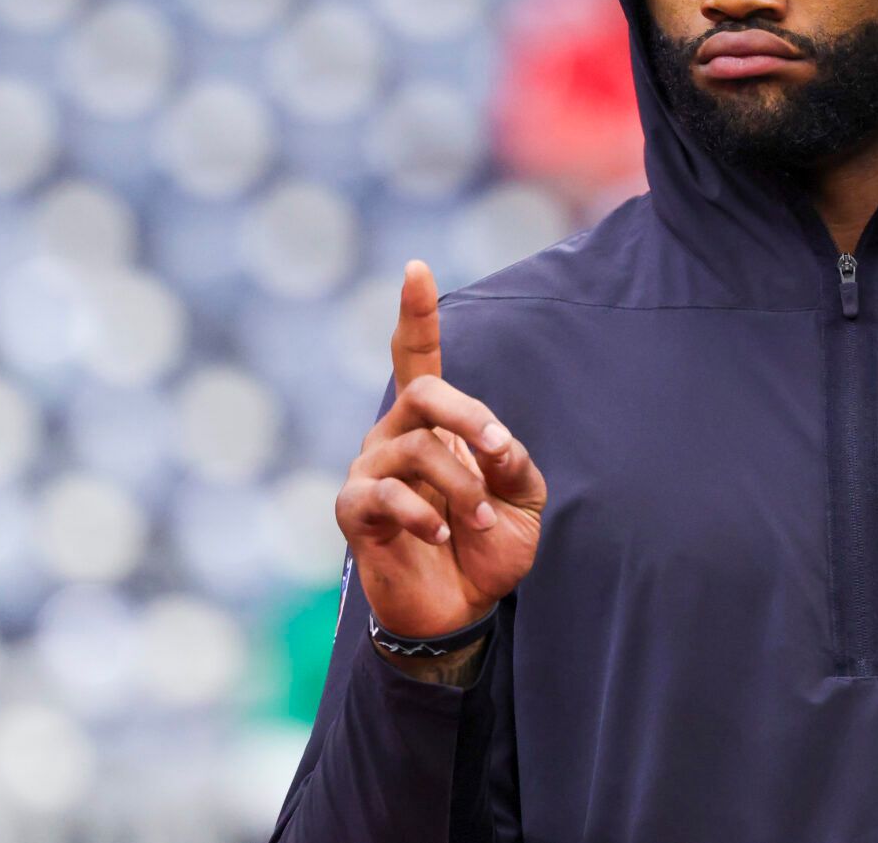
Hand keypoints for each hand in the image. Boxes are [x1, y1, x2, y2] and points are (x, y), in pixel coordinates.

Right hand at [335, 260, 546, 639]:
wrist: (462, 609)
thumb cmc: (490, 547)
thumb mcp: (523, 500)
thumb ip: (513, 462)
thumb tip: (493, 441)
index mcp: (434, 423)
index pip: (416, 356)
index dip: (416, 313)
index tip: (415, 268)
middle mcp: (395, 434)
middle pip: (423, 390)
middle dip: (468, 416)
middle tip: (498, 453)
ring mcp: (371, 469)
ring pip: (415, 448)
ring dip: (461, 485)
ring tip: (482, 520)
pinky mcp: (354, 510)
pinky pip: (385, 494)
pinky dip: (423, 514)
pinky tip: (441, 535)